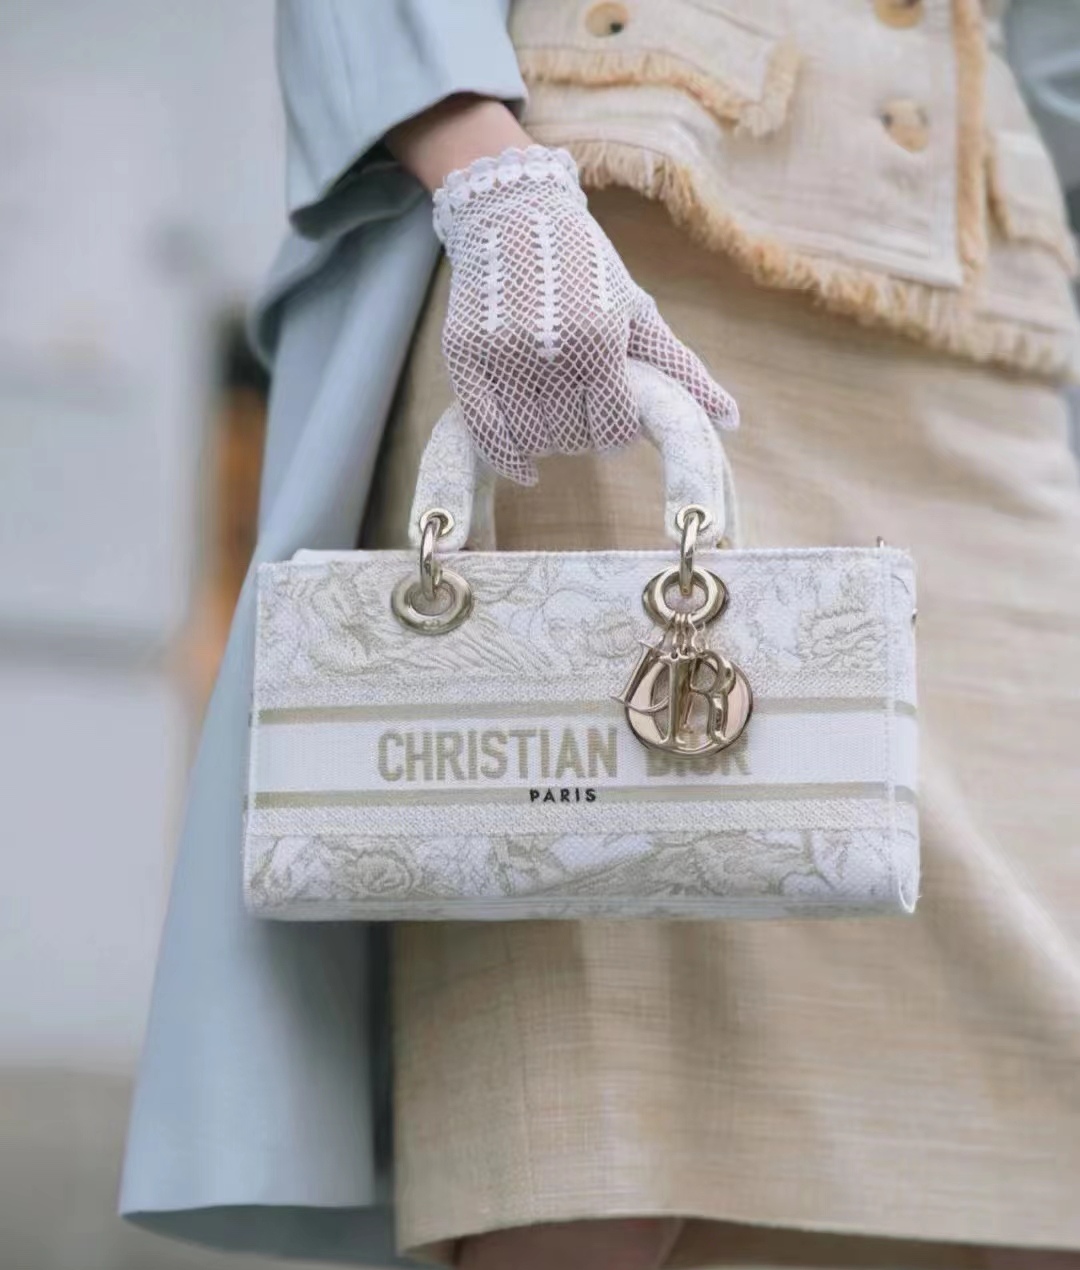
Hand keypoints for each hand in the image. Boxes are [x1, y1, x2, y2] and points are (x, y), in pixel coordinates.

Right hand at [433, 145, 737, 482]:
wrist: (512, 211)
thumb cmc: (584, 265)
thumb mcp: (637, 311)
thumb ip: (682, 369)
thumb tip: (730, 421)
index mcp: (601, 338)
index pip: (612, 429)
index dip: (614, 434)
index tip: (610, 423)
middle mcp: (550, 348)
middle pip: (571, 438)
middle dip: (580, 434)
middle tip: (578, 411)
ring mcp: (502, 352)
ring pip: (531, 438)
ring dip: (546, 440)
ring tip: (552, 414)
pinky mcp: (463, 355)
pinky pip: (483, 431)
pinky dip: (505, 457)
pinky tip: (523, 465)